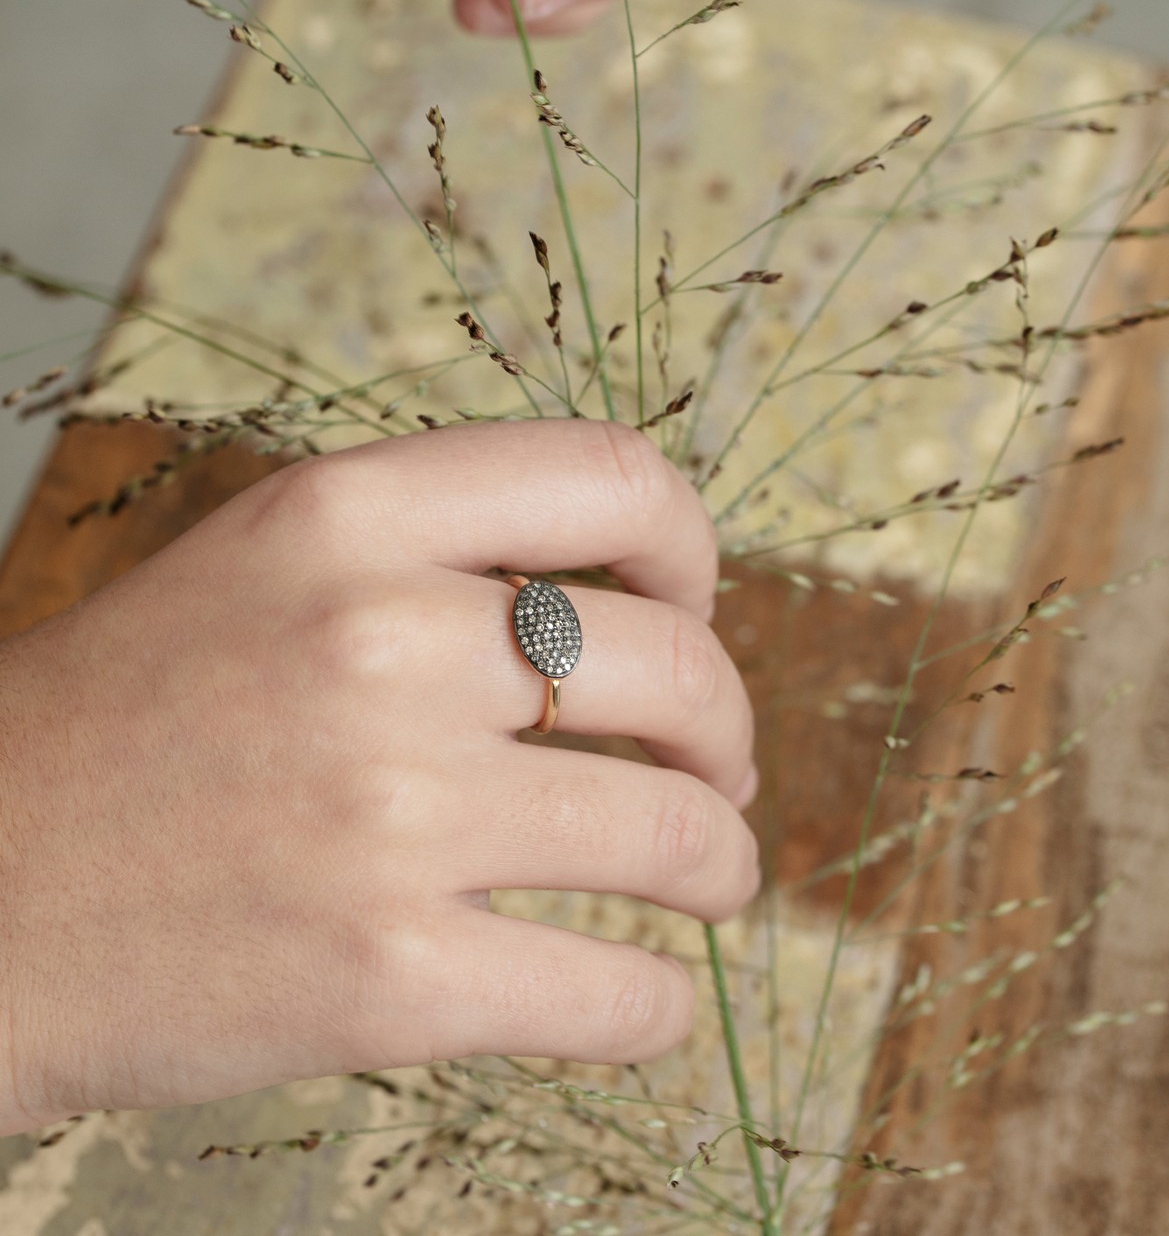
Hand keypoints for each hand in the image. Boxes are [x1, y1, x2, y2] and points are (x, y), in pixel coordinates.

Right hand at [0, 420, 757, 1133]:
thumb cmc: (130, 721)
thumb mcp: (260, 563)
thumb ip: (430, 549)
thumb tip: (636, 597)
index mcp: (345, 515)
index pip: (613, 476)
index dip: (691, 546)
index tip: (688, 607)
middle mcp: (378, 641)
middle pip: (677, 663)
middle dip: (727, 728)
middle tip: (717, 771)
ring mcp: (390, 816)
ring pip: (678, 833)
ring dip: (721, 862)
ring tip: (710, 876)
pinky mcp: (388, 978)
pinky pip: (617, 994)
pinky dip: (661, 1002)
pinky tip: (647, 992)